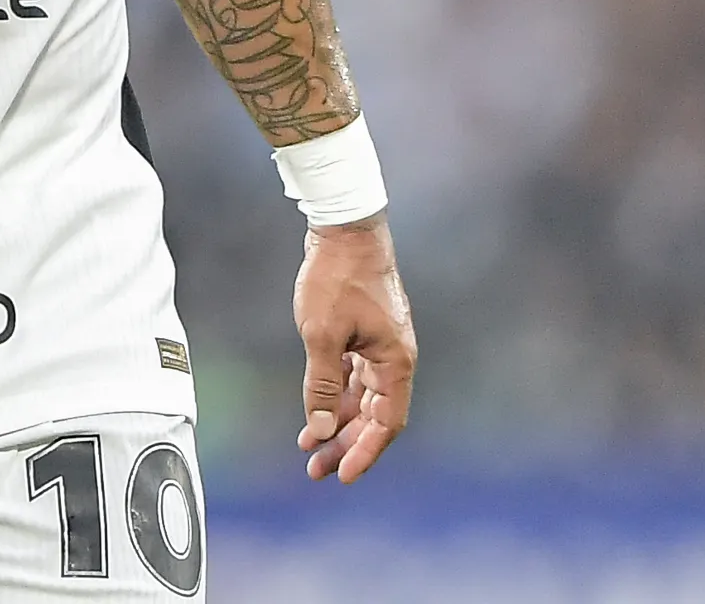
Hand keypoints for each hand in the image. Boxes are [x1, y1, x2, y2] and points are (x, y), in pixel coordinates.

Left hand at [293, 214, 413, 482]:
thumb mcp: (322, 335)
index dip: (365, 452)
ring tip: (310, 448)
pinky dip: (336, 396)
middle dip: (346, 444)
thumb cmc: (337, 277)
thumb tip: (319, 431)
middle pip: (374, 416)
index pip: (386, 423)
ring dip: (337, 423)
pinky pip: (354, 377)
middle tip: (317, 471)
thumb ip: (321, 385)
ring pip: (362, 398)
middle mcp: (394, 358)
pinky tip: (315, 411)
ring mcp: (381, 345)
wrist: (345, 227)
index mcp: (395, 362)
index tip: (342, 477)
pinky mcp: (366, 333)